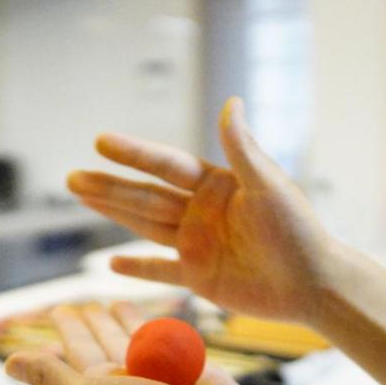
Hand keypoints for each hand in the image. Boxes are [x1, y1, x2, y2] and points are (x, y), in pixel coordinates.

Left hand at [6, 301, 320, 384]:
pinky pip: (172, 340)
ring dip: (125, 320)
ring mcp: (159, 375)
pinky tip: (159, 320)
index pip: (77, 349)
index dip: (69, 330)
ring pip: (137, 338)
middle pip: (105, 341)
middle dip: (93, 322)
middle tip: (86, 303)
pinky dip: (163, 327)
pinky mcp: (190, 369)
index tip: (62, 311)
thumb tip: (8, 362)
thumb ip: (50, 375)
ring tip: (116, 302)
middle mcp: (126, 382)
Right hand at [67, 97, 334, 323]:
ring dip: (113, 213)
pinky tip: (111, 263)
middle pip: (146, 196)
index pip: (165, 165)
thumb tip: (231, 101)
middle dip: (109, 187)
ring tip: (81, 196)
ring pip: (145, 226)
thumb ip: (243, 148)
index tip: (100, 141)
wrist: (315, 283)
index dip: (134, 154)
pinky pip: (160, 272)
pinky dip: (137, 269)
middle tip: (70, 177)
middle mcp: (201, 211)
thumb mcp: (269, 186)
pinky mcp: (200, 277)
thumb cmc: (299, 230)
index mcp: (216, 185)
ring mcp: (197, 244)